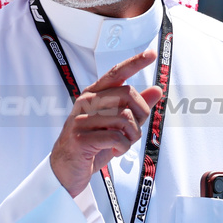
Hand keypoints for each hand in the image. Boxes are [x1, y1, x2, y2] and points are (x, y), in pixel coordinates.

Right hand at [50, 50, 163, 196]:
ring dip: (132, 137)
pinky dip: (123, 148)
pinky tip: (114, 150)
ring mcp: (81, 119)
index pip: (116, 73)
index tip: (151, 53)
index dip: (135, 62)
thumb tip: (157, 90)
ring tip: (122, 144)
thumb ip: (135, 107)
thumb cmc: (92, 145)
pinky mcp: (81, 137)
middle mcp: (86, 102)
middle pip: (128, 94)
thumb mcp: (116, 125)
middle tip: (133, 131)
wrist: (65, 169)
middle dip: (140, 115)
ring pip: (125, 118)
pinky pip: (117, 137)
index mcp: (93, 95)